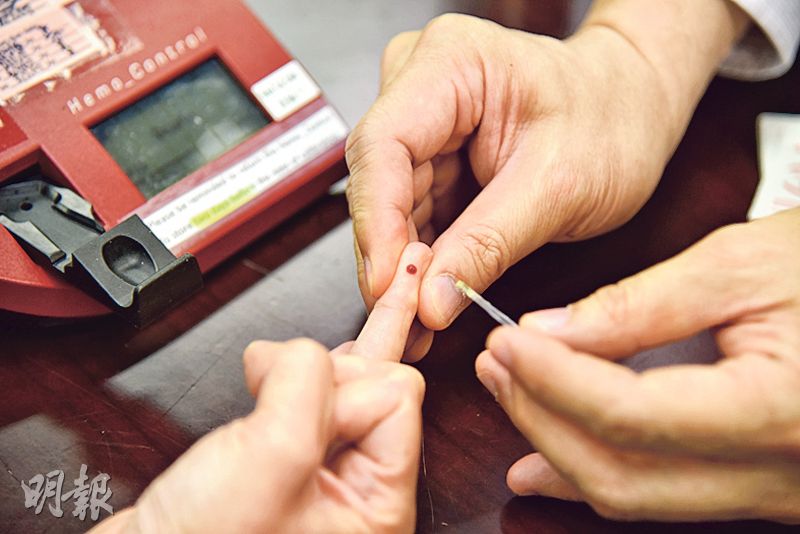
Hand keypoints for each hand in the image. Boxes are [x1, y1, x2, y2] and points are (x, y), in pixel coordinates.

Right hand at [92, 243, 432, 533]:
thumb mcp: (273, 456)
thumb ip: (305, 384)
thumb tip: (306, 350)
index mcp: (378, 506)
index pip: (395, 399)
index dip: (344, 387)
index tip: (291, 406)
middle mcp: (357, 493)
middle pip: (372, 386)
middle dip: (325, 372)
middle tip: (272, 385)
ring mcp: (321, 475)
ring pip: (342, 387)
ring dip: (310, 365)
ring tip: (286, 350)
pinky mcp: (285, 459)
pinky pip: (309, 398)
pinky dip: (295, 371)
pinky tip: (285, 360)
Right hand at [346, 3, 745, 358]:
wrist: (632, 110)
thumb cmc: (612, 122)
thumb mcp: (559, 188)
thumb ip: (489, 244)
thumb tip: (429, 302)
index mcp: (452, 62)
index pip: (384, 145)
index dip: (377, 221)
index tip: (389, 285)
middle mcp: (422, 84)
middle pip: (378, 180)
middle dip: (392, 258)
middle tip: (406, 323)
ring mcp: (423, 121)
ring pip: (389, 205)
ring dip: (403, 268)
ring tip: (420, 325)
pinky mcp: (430, 155)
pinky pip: (411, 214)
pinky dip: (422, 260)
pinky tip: (431, 299)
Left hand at [476, 208, 799, 522]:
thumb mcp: (740, 264)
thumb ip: (640, 305)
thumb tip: (549, 332)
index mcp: (781, 413)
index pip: (632, 416)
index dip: (554, 380)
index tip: (504, 340)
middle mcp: (781, 477)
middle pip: (621, 474)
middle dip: (541, 418)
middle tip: (496, 363)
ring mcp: (772, 496)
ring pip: (634, 496)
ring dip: (557, 444)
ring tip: (508, 391)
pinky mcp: (759, 489)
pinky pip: (661, 495)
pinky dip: (596, 468)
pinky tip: (544, 456)